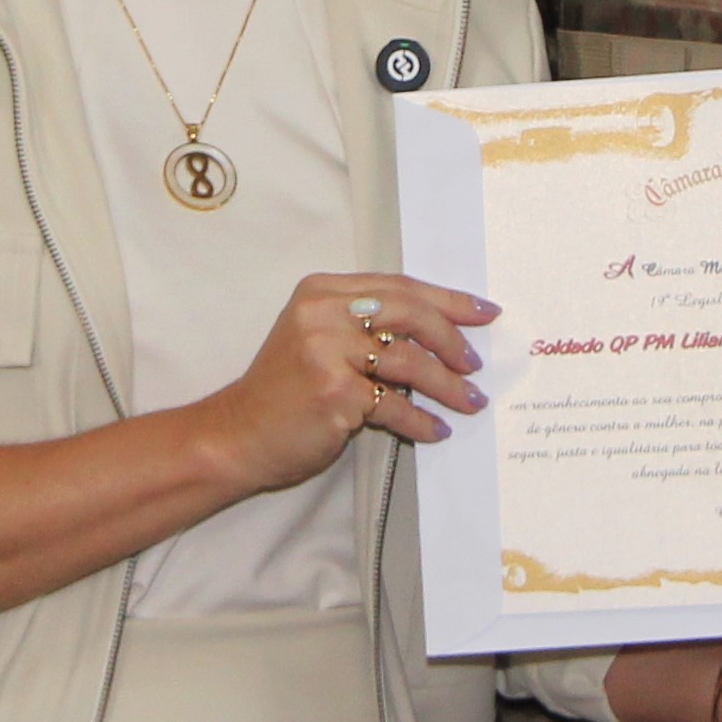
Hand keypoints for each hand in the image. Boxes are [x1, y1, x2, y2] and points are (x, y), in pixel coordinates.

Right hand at [195, 275, 493, 495]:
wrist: (237, 434)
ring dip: (448, 386)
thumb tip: (439, 334)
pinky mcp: (333, 392)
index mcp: (322, 291)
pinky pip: (394, 406)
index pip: (400, 287)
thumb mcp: (318, 339)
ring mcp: (326, 352)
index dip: (448, 300)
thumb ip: (365, 325)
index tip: (484, 313)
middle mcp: (323, 313)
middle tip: (475, 364)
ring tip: (469, 401)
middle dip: (452, 340)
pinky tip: (435, 430)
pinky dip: (421, 421)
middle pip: (411, 315)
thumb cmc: (285, 391)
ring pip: (409, 362)